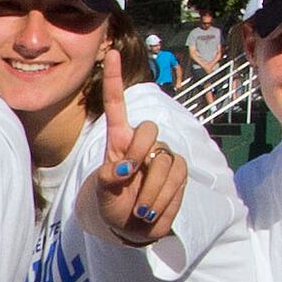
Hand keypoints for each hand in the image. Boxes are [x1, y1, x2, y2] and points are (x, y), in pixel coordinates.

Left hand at [82, 49, 187, 245]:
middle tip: (128, 177)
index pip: (116, 104)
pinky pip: (177, 177)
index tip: (112, 52)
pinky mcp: (179, 171)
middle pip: (148, 129)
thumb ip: (108, 178)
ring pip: (164, 160)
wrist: (134, 228)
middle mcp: (142, 142)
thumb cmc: (113, 206)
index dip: (115, 79)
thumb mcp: (103, 195)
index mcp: (118, 140)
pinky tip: (153, 208)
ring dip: (150, 189)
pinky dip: (163, 197)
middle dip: (138, 154)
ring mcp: (162, 155)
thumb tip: (125, 168)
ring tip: (139, 207)